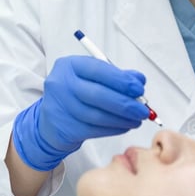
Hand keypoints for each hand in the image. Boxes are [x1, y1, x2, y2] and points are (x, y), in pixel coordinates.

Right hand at [12, 56, 149, 170]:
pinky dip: (114, 129)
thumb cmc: (77, 93)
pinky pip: (94, 130)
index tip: (139, 88)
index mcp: (70, 65)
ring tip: (137, 119)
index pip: (99, 70)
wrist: (51, 120)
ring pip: (97, 115)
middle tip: (143, 109)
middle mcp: (61, 84)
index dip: (122, 80)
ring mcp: (60, 107)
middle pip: (98, 95)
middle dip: (125, 103)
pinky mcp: (65, 128)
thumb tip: (139, 81)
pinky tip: (124, 126)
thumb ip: (116, 76)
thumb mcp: (92, 77)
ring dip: (122, 119)